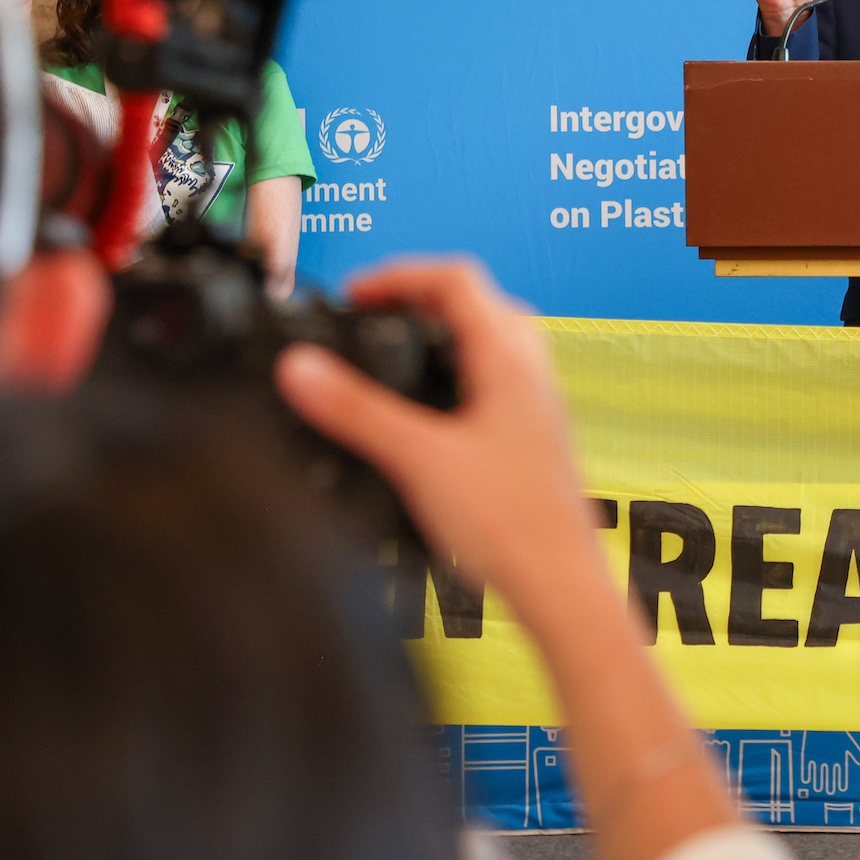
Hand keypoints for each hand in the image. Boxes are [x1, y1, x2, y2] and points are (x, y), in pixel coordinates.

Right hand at [274, 257, 587, 595]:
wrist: (559, 585)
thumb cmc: (511, 525)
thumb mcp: (415, 459)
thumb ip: (354, 411)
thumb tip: (300, 368)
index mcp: (509, 361)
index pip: (457, 278)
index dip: (399, 273)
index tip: (354, 294)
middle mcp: (532, 374)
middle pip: (480, 301)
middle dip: (422, 296)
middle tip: (376, 314)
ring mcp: (538, 406)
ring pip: (494, 341)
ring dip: (445, 333)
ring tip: (396, 354)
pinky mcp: (534, 439)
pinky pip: (498, 380)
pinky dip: (458, 373)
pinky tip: (429, 412)